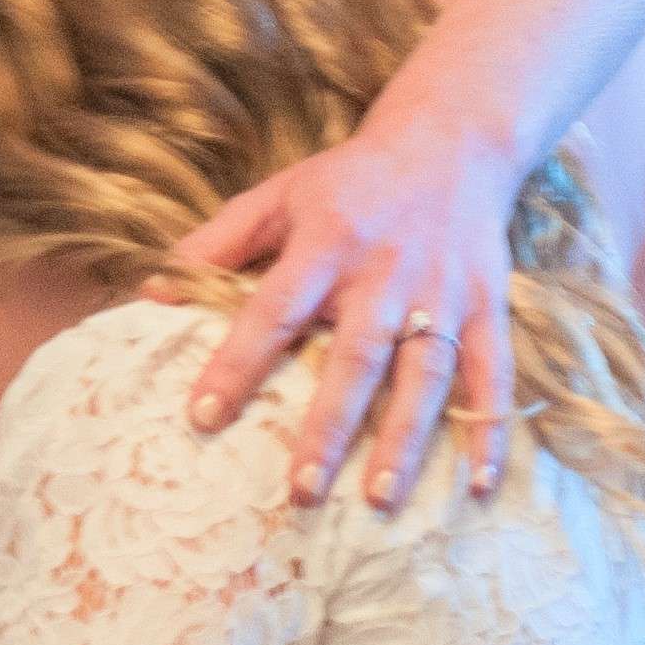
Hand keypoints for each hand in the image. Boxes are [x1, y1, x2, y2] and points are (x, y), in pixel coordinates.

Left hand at [174, 115, 520, 508]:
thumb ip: (216, 243)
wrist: (448, 143)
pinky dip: (489, 429)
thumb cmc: (347, 181)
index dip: (237, 362)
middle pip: (354, 358)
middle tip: (301, 492)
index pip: (272, 310)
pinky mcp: (487, 306)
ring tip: (380, 501)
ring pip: (423, 375)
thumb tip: (152, 291)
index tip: (203, 416)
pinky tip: (478, 486)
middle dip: (328, 429)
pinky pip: (492, 375)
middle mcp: (384, 272)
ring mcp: (441, 293)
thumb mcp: (277, 196)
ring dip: (404, 441)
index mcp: (324, 242)